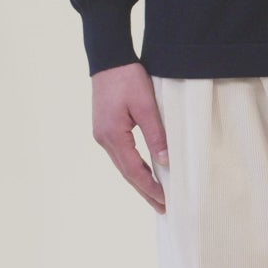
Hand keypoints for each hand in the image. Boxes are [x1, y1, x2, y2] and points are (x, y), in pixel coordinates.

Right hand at [91, 62, 168, 211]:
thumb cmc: (127, 78)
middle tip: (162, 208)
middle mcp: (103, 139)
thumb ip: (156, 135)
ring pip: (123, 165)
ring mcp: (102, 134)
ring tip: (155, 195)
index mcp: (113, 135)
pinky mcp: (105, 128)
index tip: (165, 201)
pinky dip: (133, 167)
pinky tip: (143, 172)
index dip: (150, 187)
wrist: (108, 59)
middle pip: (126, 172)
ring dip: (139, 180)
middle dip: (145, 191)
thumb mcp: (146, 106)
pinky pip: (121, 154)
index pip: (134, 170)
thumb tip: (165, 162)